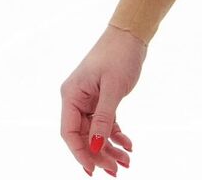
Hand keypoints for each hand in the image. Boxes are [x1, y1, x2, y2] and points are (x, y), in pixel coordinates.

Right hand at [60, 24, 143, 175]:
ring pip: (95, 132)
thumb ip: (103, 118)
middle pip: (83, 136)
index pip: (69, 132)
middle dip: (98, 154)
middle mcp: (76, 99)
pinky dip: (116, 135)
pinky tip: (128, 145)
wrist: (131, 35)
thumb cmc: (119, 55)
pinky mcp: (101, 99)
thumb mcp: (113, 88)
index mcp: (72, 95)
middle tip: (116, 170)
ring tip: (126, 162)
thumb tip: (94, 145)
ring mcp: (88, 100)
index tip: (92, 170)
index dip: (79, 153)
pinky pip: (105, 124)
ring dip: (109, 148)